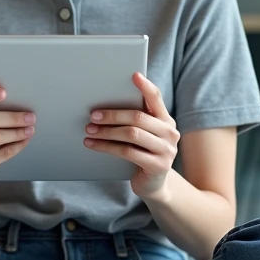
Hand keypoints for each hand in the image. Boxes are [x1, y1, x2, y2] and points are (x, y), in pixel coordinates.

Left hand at [83, 73, 179, 199]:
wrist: (153, 184)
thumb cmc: (143, 153)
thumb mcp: (143, 135)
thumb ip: (135, 119)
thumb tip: (104, 103)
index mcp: (166, 119)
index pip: (156, 98)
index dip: (145, 86)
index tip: (133, 75)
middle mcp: (170, 132)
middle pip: (138, 117)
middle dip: (113, 114)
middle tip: (93, 115)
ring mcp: (166, 150)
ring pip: (131, 134)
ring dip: (107, 131)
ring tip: (89, 130)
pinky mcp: (158, 166)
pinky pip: (127, 152)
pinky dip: (106, 147)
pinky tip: (93, 144)